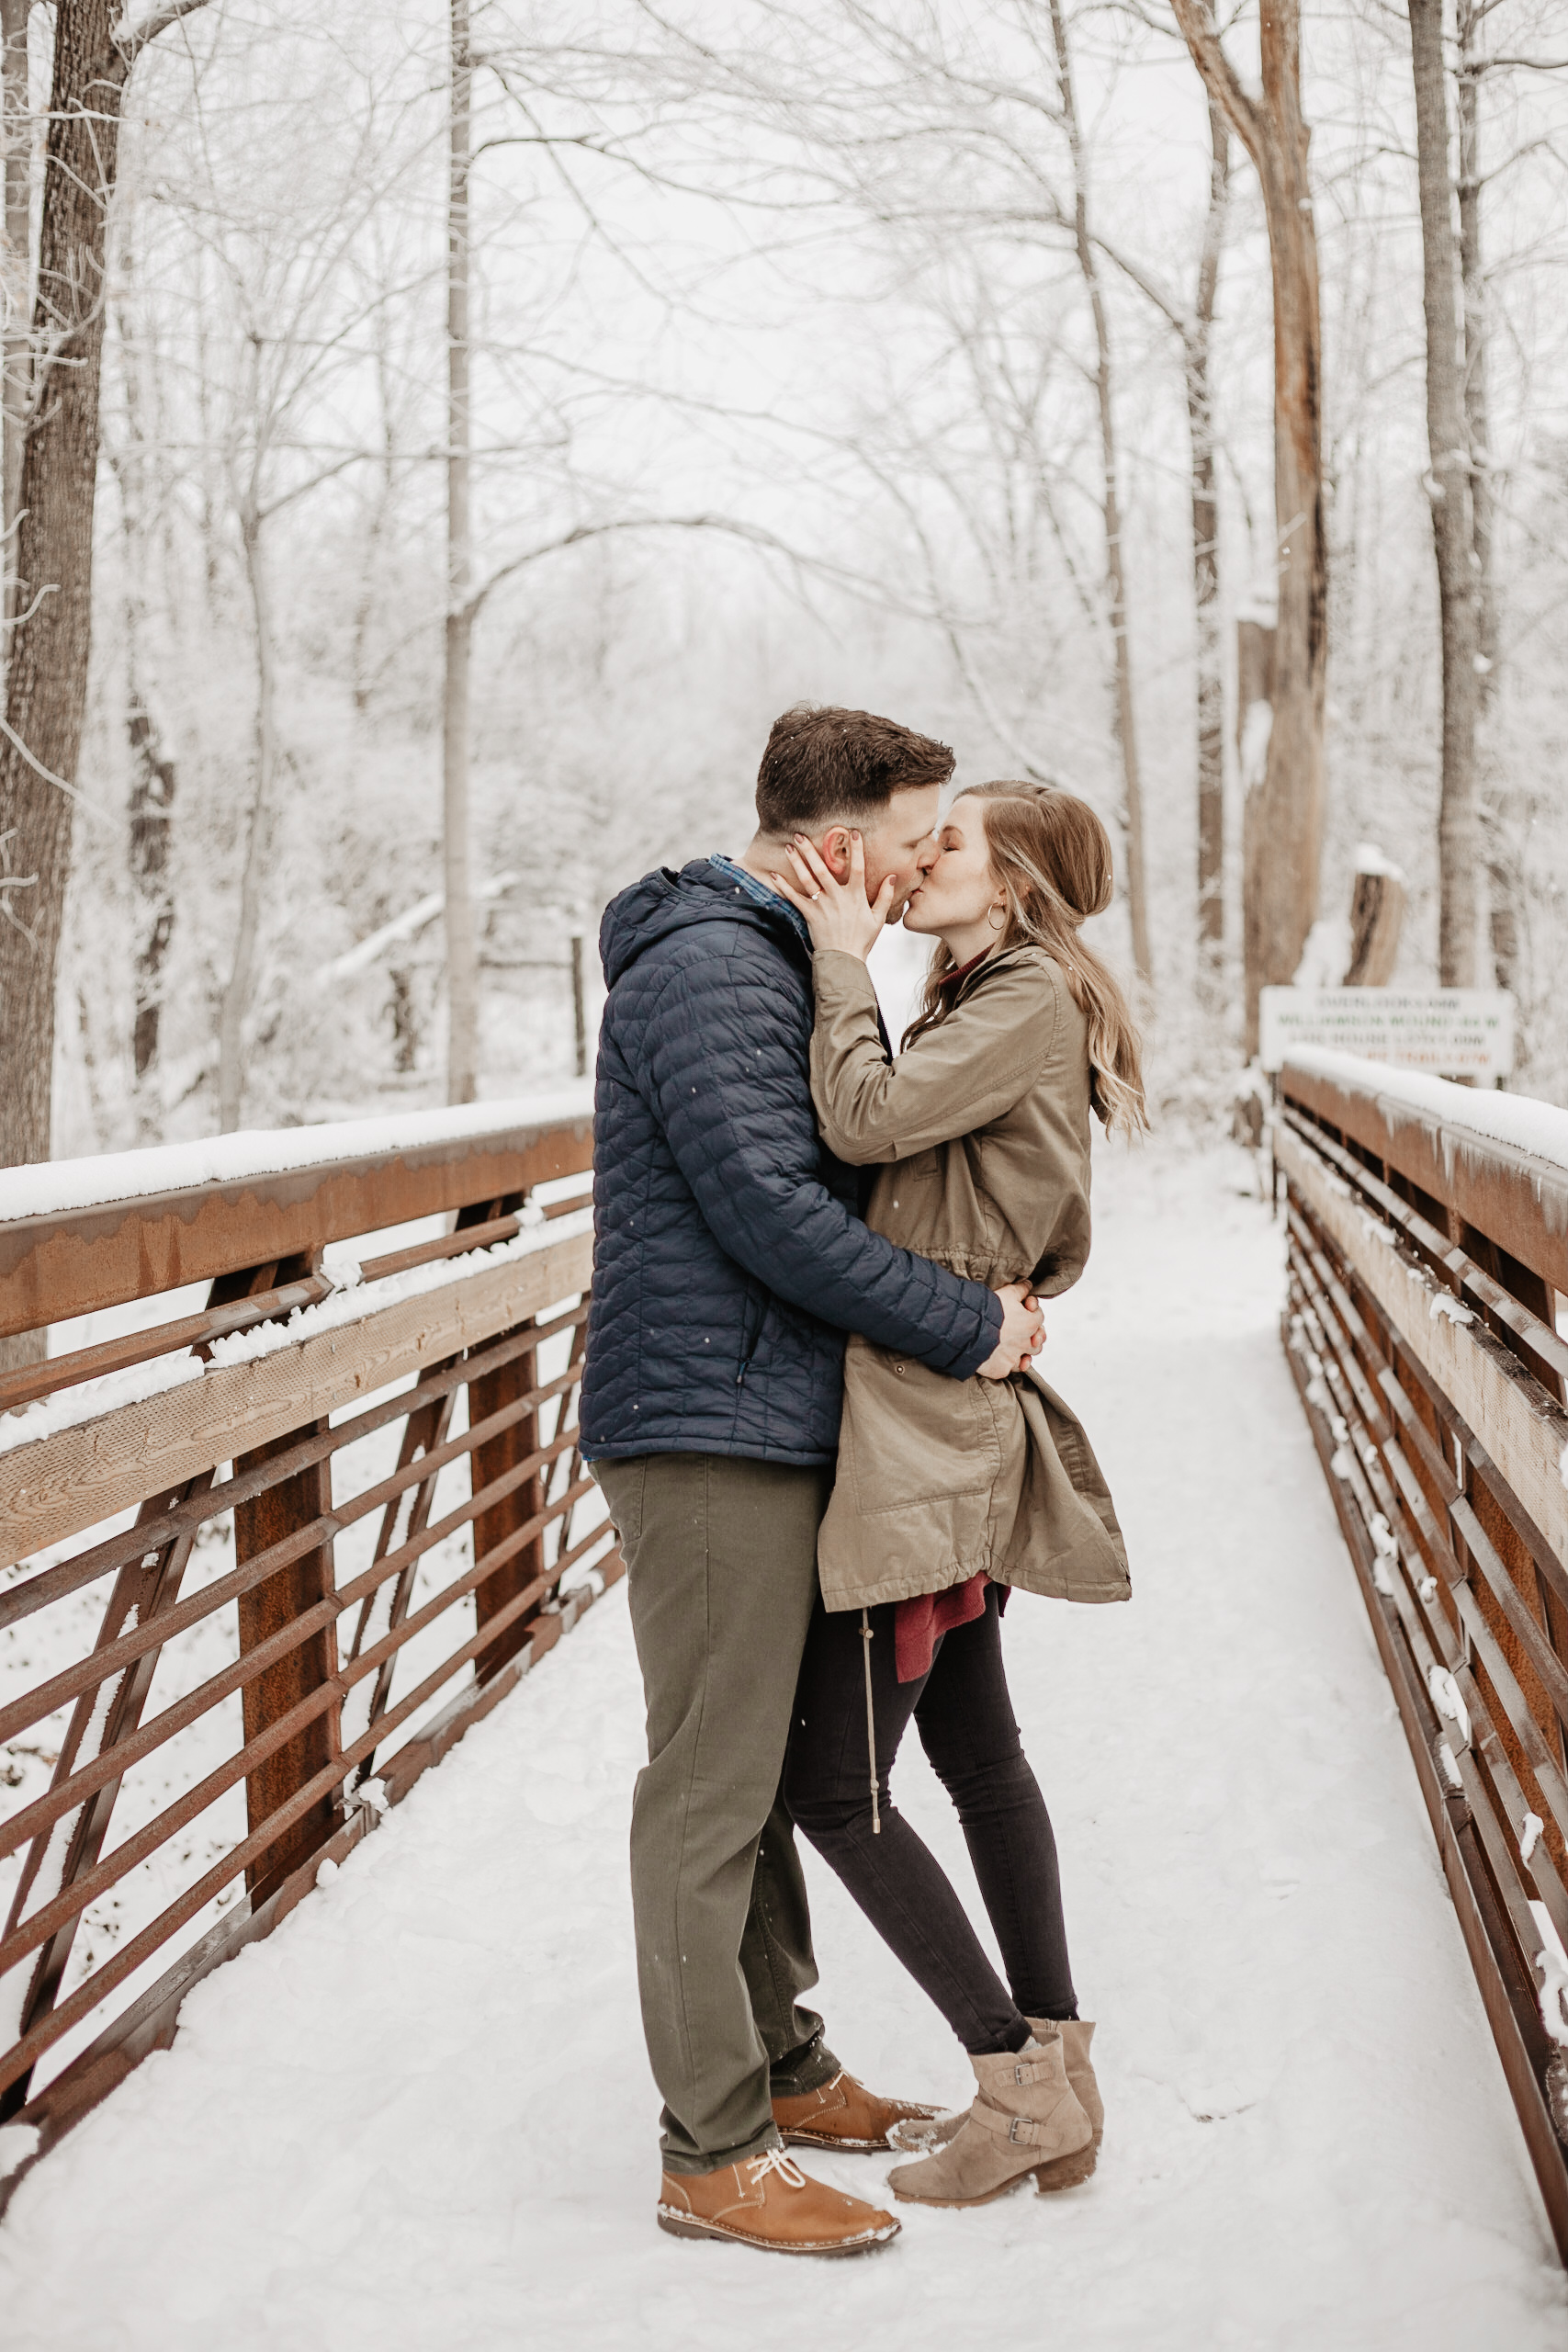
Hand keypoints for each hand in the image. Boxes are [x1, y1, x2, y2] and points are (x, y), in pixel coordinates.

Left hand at [771, 829, 891, 960]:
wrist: (844, 960)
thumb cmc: (862, 939)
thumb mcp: (878, 918)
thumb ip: (886, 896)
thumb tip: (892, 877)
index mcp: (856, 896)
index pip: (857, 867)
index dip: (856, 849)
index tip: (853, 832)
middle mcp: (837, 897)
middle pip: (823, 868)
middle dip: (811, 850)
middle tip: (801, 834)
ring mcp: (822, 905)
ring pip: (807, 879)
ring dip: (797, 862)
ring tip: (789, 847)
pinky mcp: (810, 914)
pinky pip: (794, 898)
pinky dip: (783, 887)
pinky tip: (774, 875)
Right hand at [977, 1281, 1044, 1379]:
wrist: (967, 1328)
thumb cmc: (986, 1309)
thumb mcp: (1006, 1292)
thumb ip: (1020, 1290)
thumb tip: (1028, 1285)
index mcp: (1030, 1323)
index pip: (1039, 1316)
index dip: (1032, 1310)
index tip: (1024, 1306)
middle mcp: (1025, 1343)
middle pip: (1038, 1341)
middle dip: (1033, 1335)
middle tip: (1024, 1330)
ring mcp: (1013, 1358)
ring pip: (1027, 1358)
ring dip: (1025, 1353)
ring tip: (1017, 1348)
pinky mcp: (1000, 1369)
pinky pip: (1008, 1369)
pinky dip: (1007, 1364)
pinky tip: (1004, 1360)